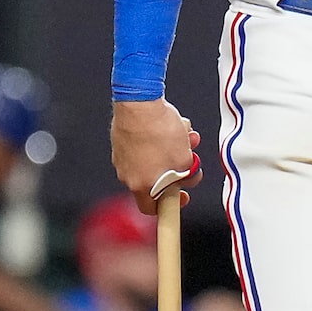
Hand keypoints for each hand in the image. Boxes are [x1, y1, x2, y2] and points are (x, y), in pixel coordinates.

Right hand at [111, 99, 201, 214]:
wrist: (139, 102)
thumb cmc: (160, 132)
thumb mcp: (184, 160)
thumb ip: (188, 176)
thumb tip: (188, 178)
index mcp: (140, 185)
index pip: (151, 208)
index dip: (168, 206)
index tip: (180, 197)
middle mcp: (127, 174)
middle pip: (157, 179)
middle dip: (178, 168)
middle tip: (189, 158)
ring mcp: (122, 157)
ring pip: (155, 158)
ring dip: (173, 150)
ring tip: (187, 136)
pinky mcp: (122, 140)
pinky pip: (146, 145)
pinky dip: (160, 138)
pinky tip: (174, 125)